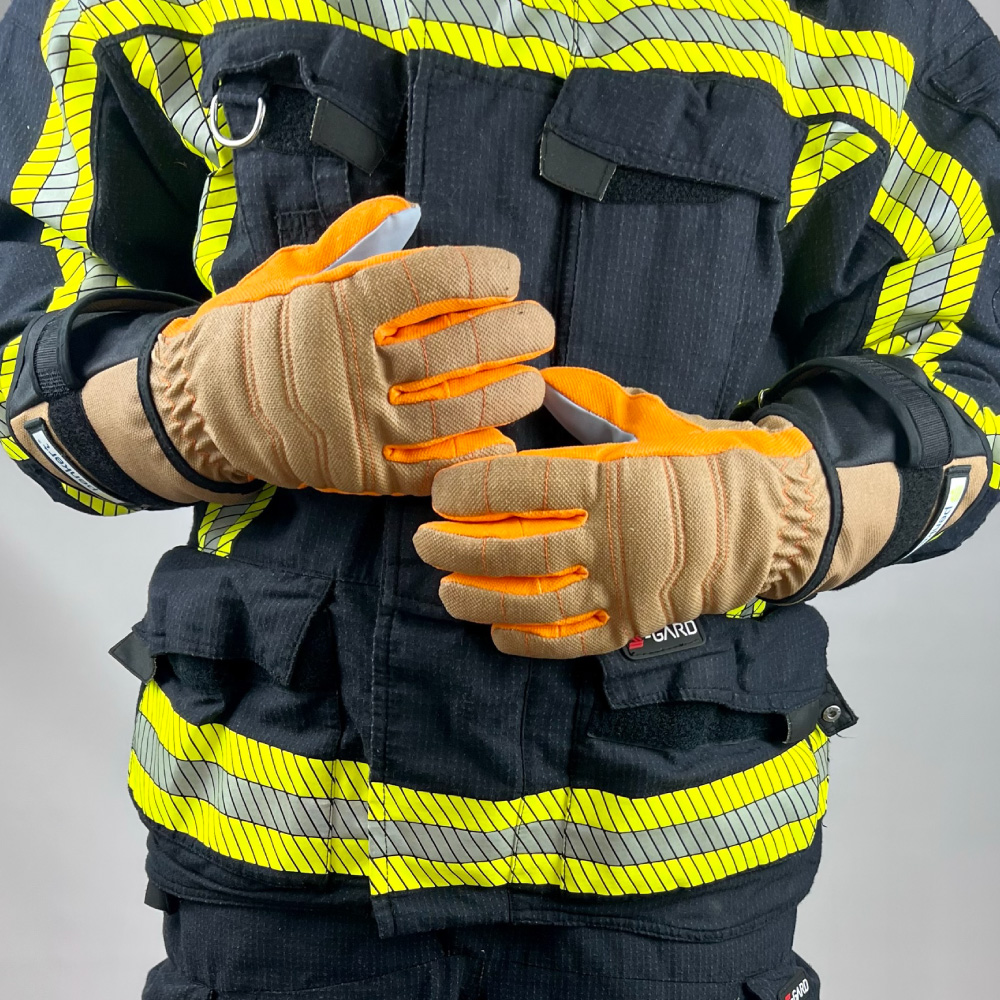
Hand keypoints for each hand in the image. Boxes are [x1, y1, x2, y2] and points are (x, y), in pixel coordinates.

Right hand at [150, 196, 554, 494]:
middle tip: (541, 325)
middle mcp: (351, 365)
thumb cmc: (261, 329)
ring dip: (505, 397)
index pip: (429, 280)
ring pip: (451, 412)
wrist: (207, 403)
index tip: (508, 272)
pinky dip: (470, 458)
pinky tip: (502, 442)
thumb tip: (407, 212)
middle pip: (454, 348)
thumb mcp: (296, 274)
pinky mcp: (359, 470)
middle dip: (513, 333)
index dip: (482, 272)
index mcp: (337, 305)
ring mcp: (355, 423)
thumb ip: (354, 245)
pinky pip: (426, 470)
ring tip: (532, 383)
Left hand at [414, 367, 830, 657]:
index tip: (440, 494)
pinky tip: (496, 631)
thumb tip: (545, 384)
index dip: (473, 491)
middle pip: (519, 548)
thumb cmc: (710, 463)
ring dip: (481, 598)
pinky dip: (529, 640)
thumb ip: (595, 405)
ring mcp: (625, 587)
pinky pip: (573, 640)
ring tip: (445, 590)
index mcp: (617, 480)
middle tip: (423, 543)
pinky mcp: (635, 621)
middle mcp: (615, 538)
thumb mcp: (657, 423)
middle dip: (459, 549)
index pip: (526, 486)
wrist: (774, 522)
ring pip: (537, 601)